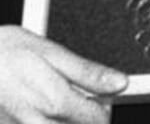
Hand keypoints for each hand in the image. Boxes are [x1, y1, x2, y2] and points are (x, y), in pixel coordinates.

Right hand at [0, 26, 126, 123]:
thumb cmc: (2, 52)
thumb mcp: (50, 52)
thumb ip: (87, 71)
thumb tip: (119, 82)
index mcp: (54, 100)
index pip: (96, 119)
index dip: (104, 108)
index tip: (104, 98)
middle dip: (82, 118)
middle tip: (78, 102)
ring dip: (60, 121)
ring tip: (52, 104)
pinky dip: (39, 121)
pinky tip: (34, 109)